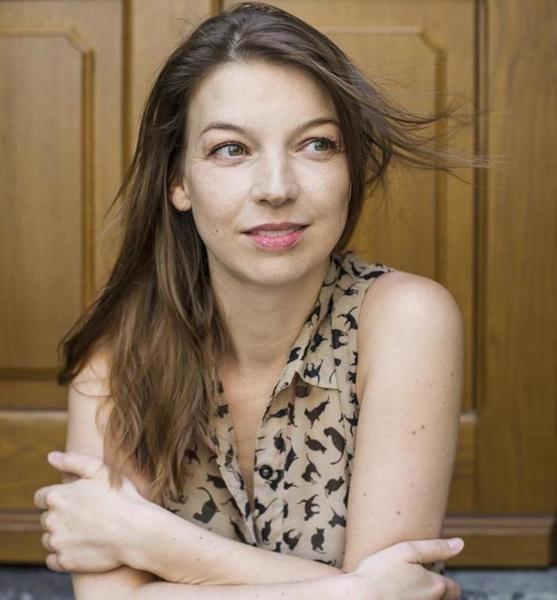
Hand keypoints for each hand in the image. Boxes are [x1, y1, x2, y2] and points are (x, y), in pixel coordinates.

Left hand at [33, 451, 150, 573]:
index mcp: (57, 496)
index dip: (58, 498)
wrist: (137, 531)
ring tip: (86, 532)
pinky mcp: (65, 562)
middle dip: (61, 516)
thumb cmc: (122, 497)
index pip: (41, 497)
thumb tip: (50, 456)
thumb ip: (73, 461)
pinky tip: (82, 547)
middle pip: (46, 519)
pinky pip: (54, 560)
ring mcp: (57, 543)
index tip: (74, 501)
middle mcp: (51, 520)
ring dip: (62, 536)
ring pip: (49, 539)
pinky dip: (64, 555)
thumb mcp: (100, 470)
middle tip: (86, 515)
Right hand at [347, 537, 463, 598]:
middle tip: (419, 581)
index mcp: (435, 587)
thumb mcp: (407, 550)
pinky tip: (396, 595)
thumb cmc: (379, 573)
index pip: (455, 589)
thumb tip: (459, 544)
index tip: (431, 574)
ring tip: (405, 588)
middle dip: (438, 592)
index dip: (447, 581)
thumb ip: (435, 548)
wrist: (358, 598)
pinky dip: (409, 599)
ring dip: (423, 596)